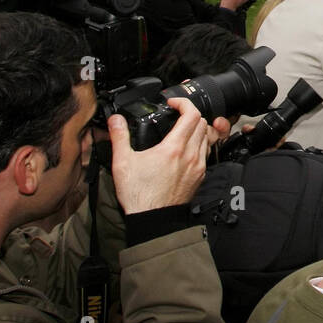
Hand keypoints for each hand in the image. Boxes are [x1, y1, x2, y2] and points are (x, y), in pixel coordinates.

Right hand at [107, 98, 229, 213]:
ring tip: (181, 131)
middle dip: (190, 114)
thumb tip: (115, 120)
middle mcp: (191, 155)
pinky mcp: (200, 176)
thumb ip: (119, 136)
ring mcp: (198, 166)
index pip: (192, 114)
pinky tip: (185, 149)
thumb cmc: (140, 195)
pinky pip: (206, 153)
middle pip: (202, 123)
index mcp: (174, 148)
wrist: (153, 219)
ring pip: (207, 137)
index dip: (184, 103)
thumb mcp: (123, 162)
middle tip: (176, 115)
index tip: (173, 103)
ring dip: (197, 129)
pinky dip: (199, 145)